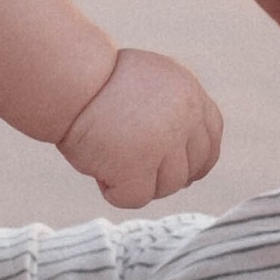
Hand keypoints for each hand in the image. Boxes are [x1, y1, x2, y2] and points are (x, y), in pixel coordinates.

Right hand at [57, 49, 223, 207]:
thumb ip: (170, 110)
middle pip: (192, 167)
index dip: (197, 159)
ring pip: (167, 186)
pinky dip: (115, 192)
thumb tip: (178, 152)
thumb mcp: (148, 83)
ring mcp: (164, 143)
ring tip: (110, 161)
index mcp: (189, 92)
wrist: (69, 81)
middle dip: (167, 176)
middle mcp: (184, 117)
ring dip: (140, 183)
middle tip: (136, 170)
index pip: (210, 137)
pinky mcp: (139, 165)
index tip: (182, 171)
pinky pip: (136, 198)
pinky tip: (100, 172)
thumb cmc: (96, 82)